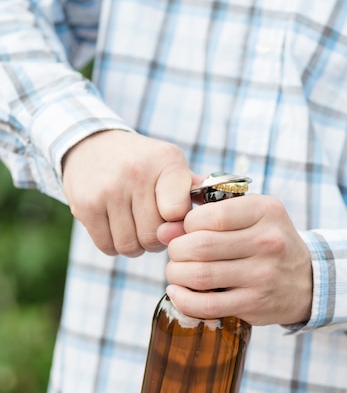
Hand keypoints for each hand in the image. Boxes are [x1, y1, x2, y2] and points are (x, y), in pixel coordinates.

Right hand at [62, 129, 192, 255]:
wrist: (91, 145)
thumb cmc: (143, 164)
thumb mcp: (170, 165)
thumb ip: (194, 192)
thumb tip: (214, 218)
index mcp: (166, 161)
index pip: (178, 213)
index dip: (178, 224)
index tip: (173, 217)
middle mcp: (136, 172)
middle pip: (154, 237)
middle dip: (156, 239)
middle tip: (152, 224)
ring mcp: (108, 189)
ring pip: (130, 247)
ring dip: (135, 245)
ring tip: (134, 225)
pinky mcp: (85, 205)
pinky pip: (108, 247)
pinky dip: (114, 245)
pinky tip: (116, 226)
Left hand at [157, 194, 312, 325]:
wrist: (306, 280)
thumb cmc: (266, 241)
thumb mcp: (248, 217)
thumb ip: (205, 217)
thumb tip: (162, 231)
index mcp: (266, 211)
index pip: (210, 215)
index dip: (187, 224)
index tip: (188, 231)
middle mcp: (268, 242)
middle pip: (200, 246)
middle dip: (177, 250)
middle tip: (177, 253)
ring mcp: (263, 276)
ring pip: (199, 275)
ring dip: (176, 274)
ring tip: (177, 271)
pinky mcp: (255, 304)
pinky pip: (206, 305)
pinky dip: (183, 299)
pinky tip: (178, 292)